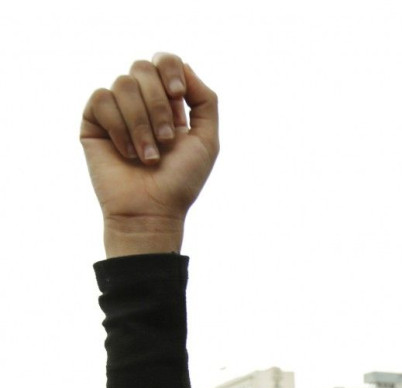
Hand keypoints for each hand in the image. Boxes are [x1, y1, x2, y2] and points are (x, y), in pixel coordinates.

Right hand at [80, 54, 218, 256]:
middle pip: (143, 68)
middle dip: (159, 105)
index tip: (178, 96)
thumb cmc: (180, 182)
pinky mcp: (93, 123)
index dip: (170, 69)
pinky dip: (119, 128)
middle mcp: (139, 102)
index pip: (163, 61)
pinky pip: (101, 100)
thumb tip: (183, 65)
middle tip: (166, 141)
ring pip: (123, 84)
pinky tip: (126, 154)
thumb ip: (205, 100)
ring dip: (141, 123)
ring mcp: (115, 112)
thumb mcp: (206, 140)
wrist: (152, 212)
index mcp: (166, 102)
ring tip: (148, 156)